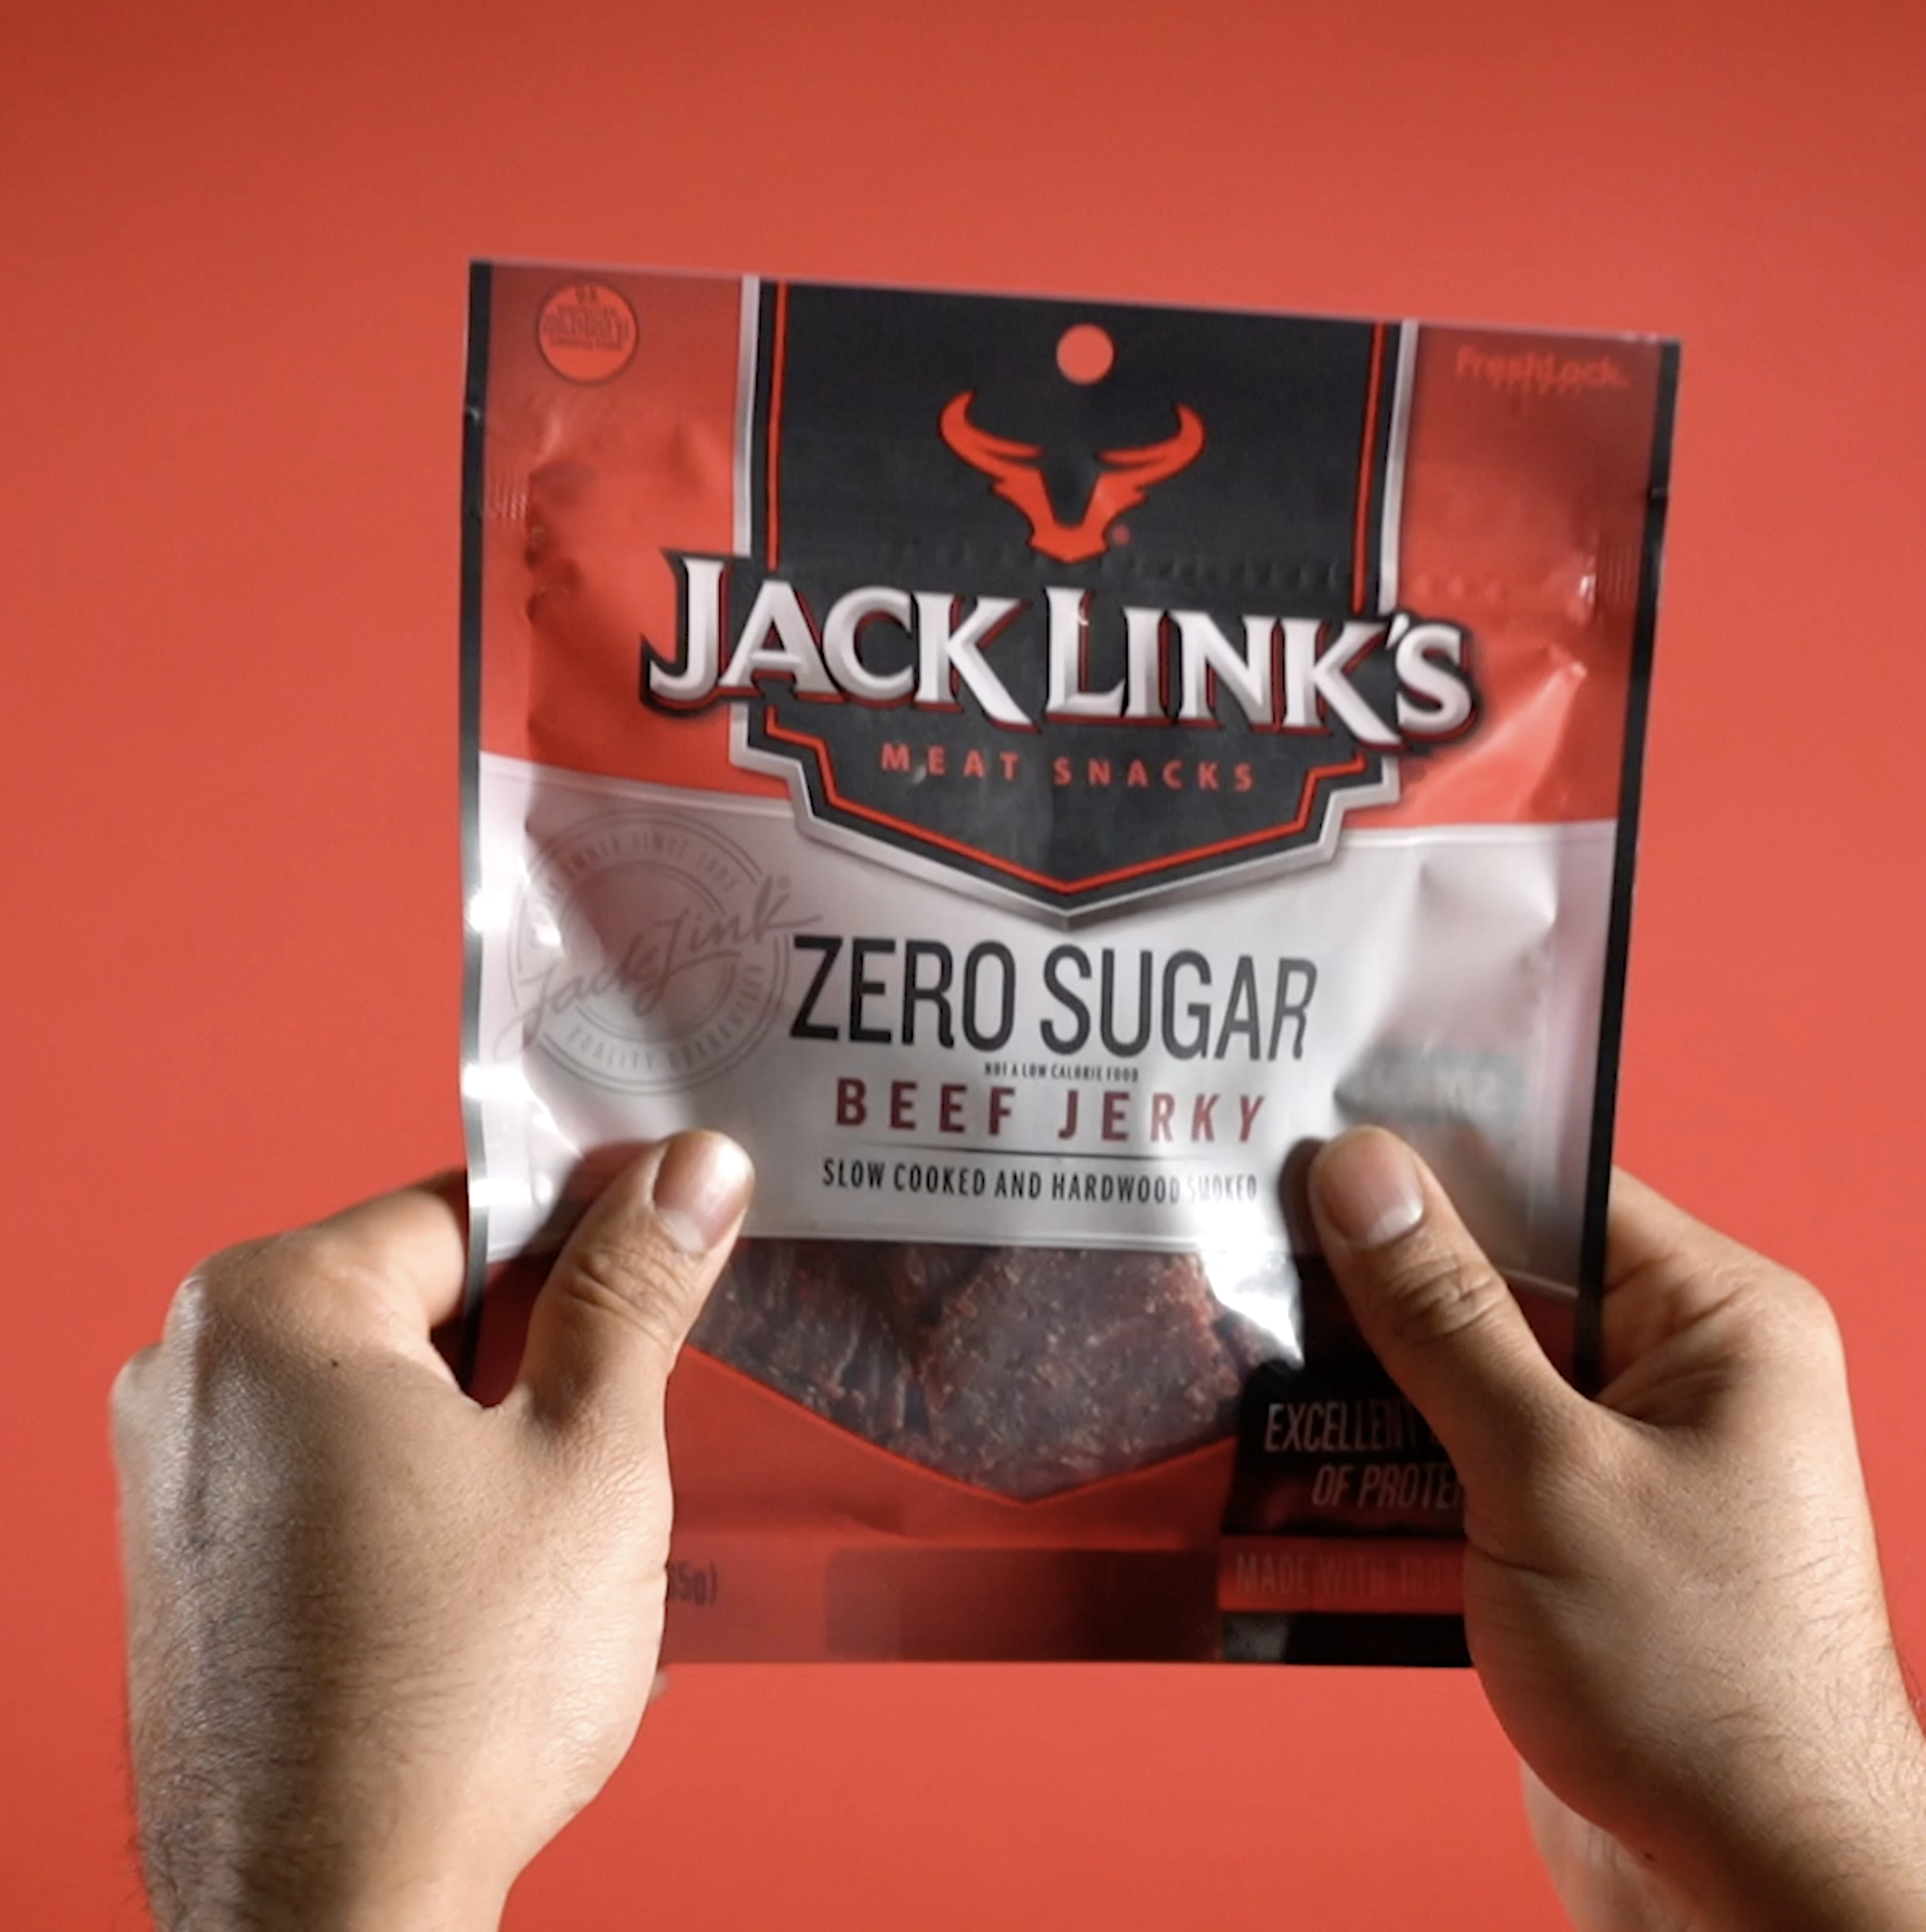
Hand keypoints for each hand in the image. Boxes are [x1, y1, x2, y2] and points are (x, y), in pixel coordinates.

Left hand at [111, 1133, 752, 1930]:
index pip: (470, 1209)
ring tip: (557, 1533)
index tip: (668, 1266)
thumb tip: (689, 1169)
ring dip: (488, 1433)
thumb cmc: (451, 1697)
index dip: (591, 1237)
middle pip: (421, 1301)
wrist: (330, 1926)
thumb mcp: (588, 1454)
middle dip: (537, 1354)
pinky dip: (421, 1499)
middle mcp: (191, 1375)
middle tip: (620, 1432)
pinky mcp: (192, 1570)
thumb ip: (634, 1291)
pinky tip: (487, 1589)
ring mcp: (174, 1481)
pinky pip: (332, 1475)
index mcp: (271, 1307)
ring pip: (386, 1396)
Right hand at [1308, 1129, 1925, 1931]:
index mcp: (1718, 1321)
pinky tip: (1290, 1449)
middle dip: (1377, 1275)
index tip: (1308, 1132)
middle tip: (1246, 1233)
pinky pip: (1462, 1454)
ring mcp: (1623, 1456)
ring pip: (1466, 1370)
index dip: (1430, 1160)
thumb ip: (1445, 1319)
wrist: (1750, 1897)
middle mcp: (1678, 1371)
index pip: (1555, 1186)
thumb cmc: (1695, 1686)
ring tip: (1243, 1339)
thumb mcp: (1548, 1475)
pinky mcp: (1570, 1531)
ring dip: (1367, 1374)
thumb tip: (1363, 1172)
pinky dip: (1384, 1455)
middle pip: (1499, 1277)